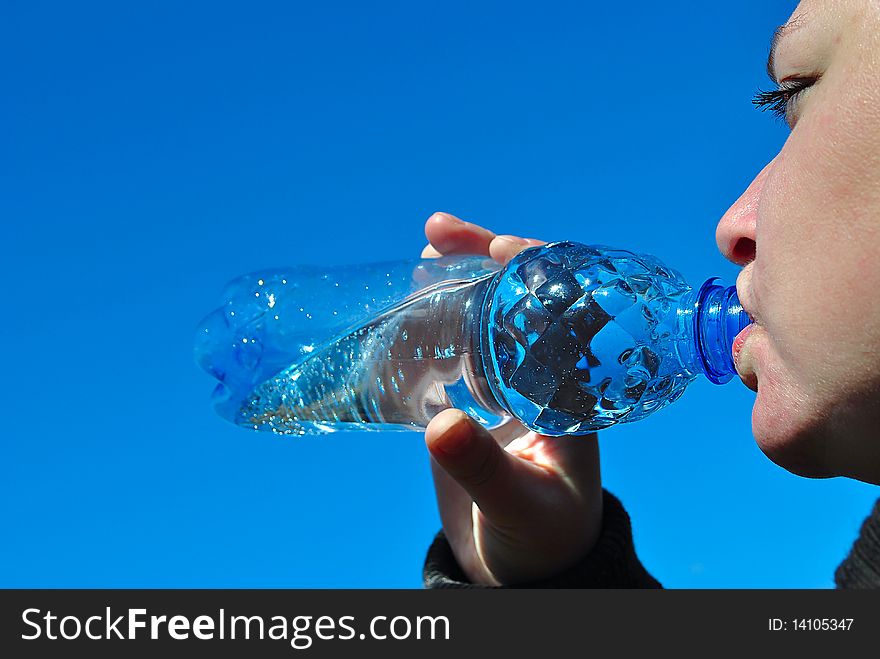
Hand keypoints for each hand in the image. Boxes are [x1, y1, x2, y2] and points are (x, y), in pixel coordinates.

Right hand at [421, 212, 603, 585]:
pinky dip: (431, 326)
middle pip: (519, 303)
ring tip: (423, 250)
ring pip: (485, 319)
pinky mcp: (472, 405)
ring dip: (456, 282)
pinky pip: (454, 352)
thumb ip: (483, 468)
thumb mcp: (517, 505)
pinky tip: (409, 303)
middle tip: (437, 232)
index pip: (564, 315)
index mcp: (571, 393)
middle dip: (484, 261)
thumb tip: (439, 425)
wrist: (521, 570)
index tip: (498, 249)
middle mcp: (541, 380)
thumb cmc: (541, 541)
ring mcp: (505, 389)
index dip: (536, 273)